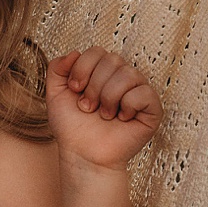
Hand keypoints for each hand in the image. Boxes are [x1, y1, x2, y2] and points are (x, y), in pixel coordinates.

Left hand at [47, 49, 161, 171]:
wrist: (83, 155)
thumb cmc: (72, 127)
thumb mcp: (55, 94)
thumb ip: (56, 68)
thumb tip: (74, 52)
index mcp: (102, 72)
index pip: (97, 51)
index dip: (82, 69)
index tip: (75, 90)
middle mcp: (122, 78)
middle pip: (112, 60)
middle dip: (94, 86)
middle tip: (88, 107)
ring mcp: (138, 92)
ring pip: (128, 74)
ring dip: (108, 97)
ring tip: (103, 115)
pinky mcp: (152, 109)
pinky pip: (144, 93)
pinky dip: (128, 106)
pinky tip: (122, 119)